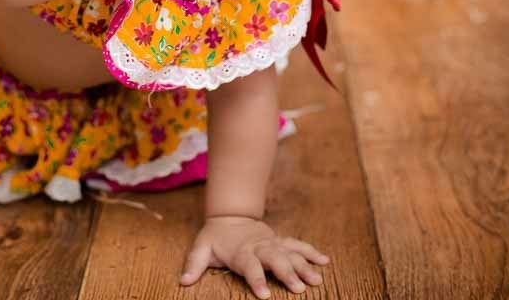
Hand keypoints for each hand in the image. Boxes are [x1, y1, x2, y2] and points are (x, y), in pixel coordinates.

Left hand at [180, 215, 329, 297]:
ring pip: (291, 253)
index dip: (256, 280)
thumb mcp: (201, 249)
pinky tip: (325, 261)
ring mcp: (272, 244)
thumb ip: (193, 265)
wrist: (229, 216)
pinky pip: (298, 245)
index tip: (265, 296)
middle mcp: (260, 248)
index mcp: (241, 253)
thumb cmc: (215, 238)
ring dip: (304, 265)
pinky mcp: (280, 241)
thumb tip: (183, 281)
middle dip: (287, 273)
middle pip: (276, 260)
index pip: (250, 267)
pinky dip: (311, 252)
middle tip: (299, 289)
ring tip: (316, 280)